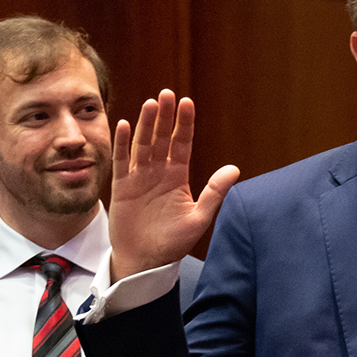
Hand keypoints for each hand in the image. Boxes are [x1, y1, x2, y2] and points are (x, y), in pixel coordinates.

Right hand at [107, 91, 241, 278]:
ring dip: (146, 124)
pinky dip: (122, 143)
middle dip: (165, 116)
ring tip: (151, 104)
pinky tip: (123, 125)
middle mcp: (158, 172)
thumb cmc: (173, 243)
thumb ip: (214, 193)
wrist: (145, 262)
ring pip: (142, 144)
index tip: (187, 103)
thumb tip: (235, 169)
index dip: (184, 124)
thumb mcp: (198, 218)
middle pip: (161, 137)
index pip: (182, 143)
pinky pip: (121, 161)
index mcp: (178, 176)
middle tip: (167, 94)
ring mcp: (139, 177)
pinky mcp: (121, 186)